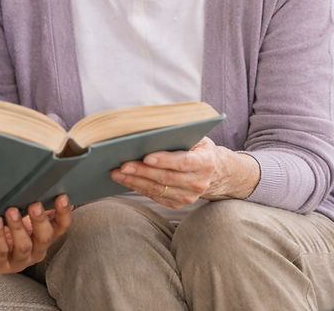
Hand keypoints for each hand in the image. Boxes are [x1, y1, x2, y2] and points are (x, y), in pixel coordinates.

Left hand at [0, 195, 72, 273]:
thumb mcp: (16, 208)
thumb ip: (28, 201)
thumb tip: (38, 183)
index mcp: (42, 235)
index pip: (60, 227)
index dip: (63, 214)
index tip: (61, 197)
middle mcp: (34, 250)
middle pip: (45, 238)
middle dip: (40, 221)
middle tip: (34, 204)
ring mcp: (17, 261)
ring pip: (24, 247)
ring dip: (19, 229)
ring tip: (11, 211)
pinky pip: (0, 252)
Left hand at [111, 138, 259, 208]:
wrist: (216, 171)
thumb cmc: (199, 148)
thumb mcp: (197, 136)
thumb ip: (180, 133)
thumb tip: (152, 129)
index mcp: (205, 162)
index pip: (183, 162)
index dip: (165, 160)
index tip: (146, 156)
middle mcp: (199, 182)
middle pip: (166, 177)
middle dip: (142, 171)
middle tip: (122, 165)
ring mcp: (189, 195)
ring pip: (158, 189)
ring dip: (135, 181)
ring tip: (117, 173)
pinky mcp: (179, 203)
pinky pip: (156, 197)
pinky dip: (139, 188)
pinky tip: (126, 180)